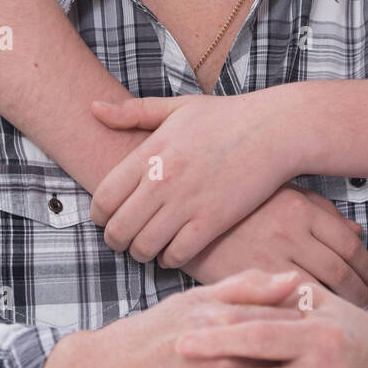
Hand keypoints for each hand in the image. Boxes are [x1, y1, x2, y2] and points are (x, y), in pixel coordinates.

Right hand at [39, 270, 305, 367]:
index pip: (279, 326)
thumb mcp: (194, 301)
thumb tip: (293, 280)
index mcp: (216, 322)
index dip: (307, 330)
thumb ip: (245, 287)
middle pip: (277, 365)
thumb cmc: (152, 334)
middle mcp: (213, 358)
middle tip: (325, 364)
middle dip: (304, 366)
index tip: (326, 330)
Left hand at [89, 93, 292, 266]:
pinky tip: (173, 251)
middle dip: (115, 240)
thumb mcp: (176, 108)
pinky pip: (176, 255)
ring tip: (146, 248)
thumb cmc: (225, 117)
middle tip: (123, 240)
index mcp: (150, 153)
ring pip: (144, 247)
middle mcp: (163, 180)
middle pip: (118, 229)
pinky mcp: (213, 221)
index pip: (103, 197)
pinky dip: (169, 259)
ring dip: (140, 253)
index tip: (106, 218)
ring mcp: (187, 202)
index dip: (98, 215)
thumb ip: (132, 112)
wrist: (274, 130)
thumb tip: (93, 108)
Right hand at [181, 183, 367, 312]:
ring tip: (346, 324)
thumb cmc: (235, 206)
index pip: (350, 246)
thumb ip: (319, 212)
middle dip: (362, 294)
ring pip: (320, 295)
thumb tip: (356, 232)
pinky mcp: (247, 287)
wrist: (178, 216)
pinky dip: (307, 323)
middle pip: (342, 273)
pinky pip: (287, 310)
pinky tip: (312, 333)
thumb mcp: (278, 196)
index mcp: (300, 210)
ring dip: (340, 311)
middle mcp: (289, 234)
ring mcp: (268, 261)